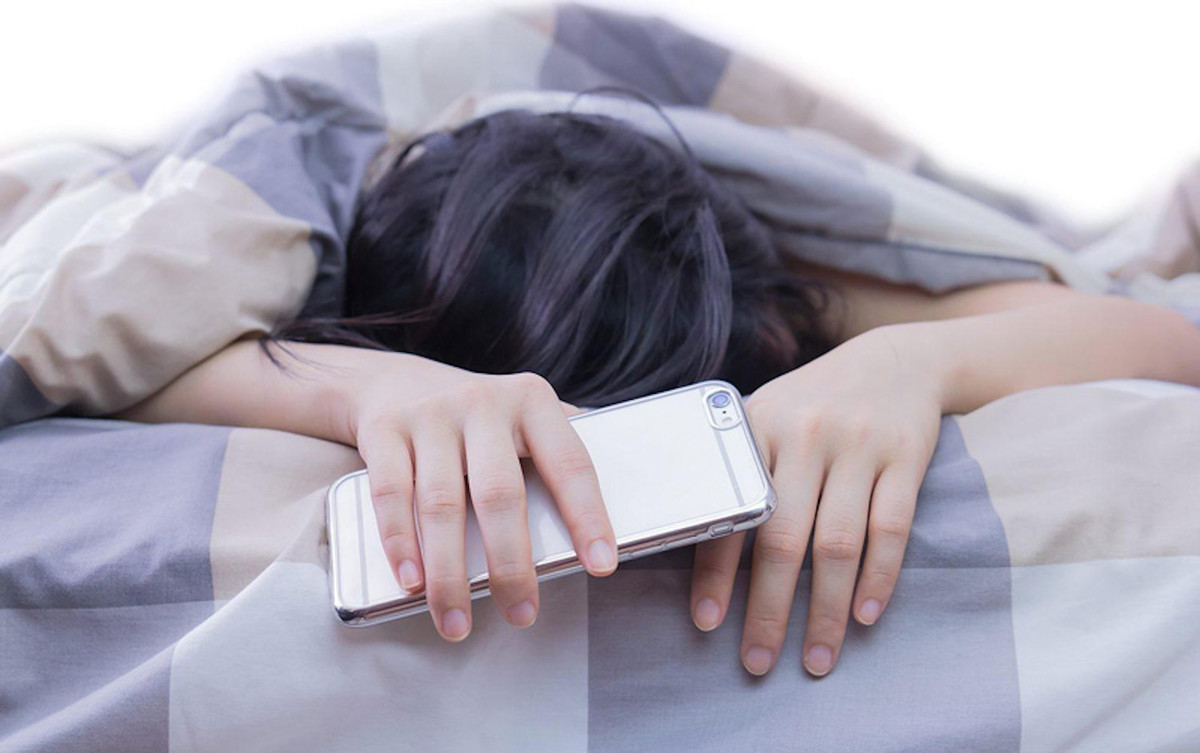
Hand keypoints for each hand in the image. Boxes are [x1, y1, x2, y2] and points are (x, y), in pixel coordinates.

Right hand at [348, 354, 617, 641]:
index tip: (601, 566)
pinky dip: (400, 544)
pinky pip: (392, 495)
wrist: (397, 379)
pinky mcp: (384, 430)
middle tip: (521, 615)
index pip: (570, 464)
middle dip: (512, 564)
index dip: (588, 517)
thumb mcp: (524, 418)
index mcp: (532, 402)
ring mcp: (431, 415)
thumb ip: (560, 455)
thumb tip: (599, 523)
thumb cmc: (479, 420)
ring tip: (456, 622)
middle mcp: (483, 404)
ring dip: (449, 573)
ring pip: (441, 505)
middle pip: (500, 494)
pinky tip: (412, 582)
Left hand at [689, 326, 942, 675]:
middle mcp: (806, 436)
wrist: (895, 360)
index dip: (715, 572)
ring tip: (817, 660)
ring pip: (838, 544)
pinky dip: (879, 579)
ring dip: (827, 611)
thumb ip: (740, 467)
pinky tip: (866, 617)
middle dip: (769, 611)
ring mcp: (858, 446)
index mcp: (758, 428)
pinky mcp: (906, 457)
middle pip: (783, 540)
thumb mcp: (768, 416)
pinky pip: (891, 529)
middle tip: (757, 664)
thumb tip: (695, 540)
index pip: (732, 511)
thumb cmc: (814, 402)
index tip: (706, 623)